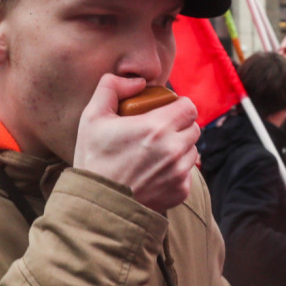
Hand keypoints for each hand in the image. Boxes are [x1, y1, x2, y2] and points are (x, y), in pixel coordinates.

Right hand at [73, 74, 200, 214]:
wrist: (96, 204)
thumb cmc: (93, 159)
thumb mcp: (92, 117)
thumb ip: (112, 87)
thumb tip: (138, 81)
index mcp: (157, 127)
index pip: (188, 107)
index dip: (178, 106)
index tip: (165, 111)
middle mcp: (173, 149)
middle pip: (193, 128)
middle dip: (179, 126)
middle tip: (158, 131)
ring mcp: (179, 172)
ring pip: (192, 150)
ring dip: (180, 148)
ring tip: (156, 152)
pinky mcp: (180, 191)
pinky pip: (188, 172)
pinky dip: (177, 170)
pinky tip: (155, 172)